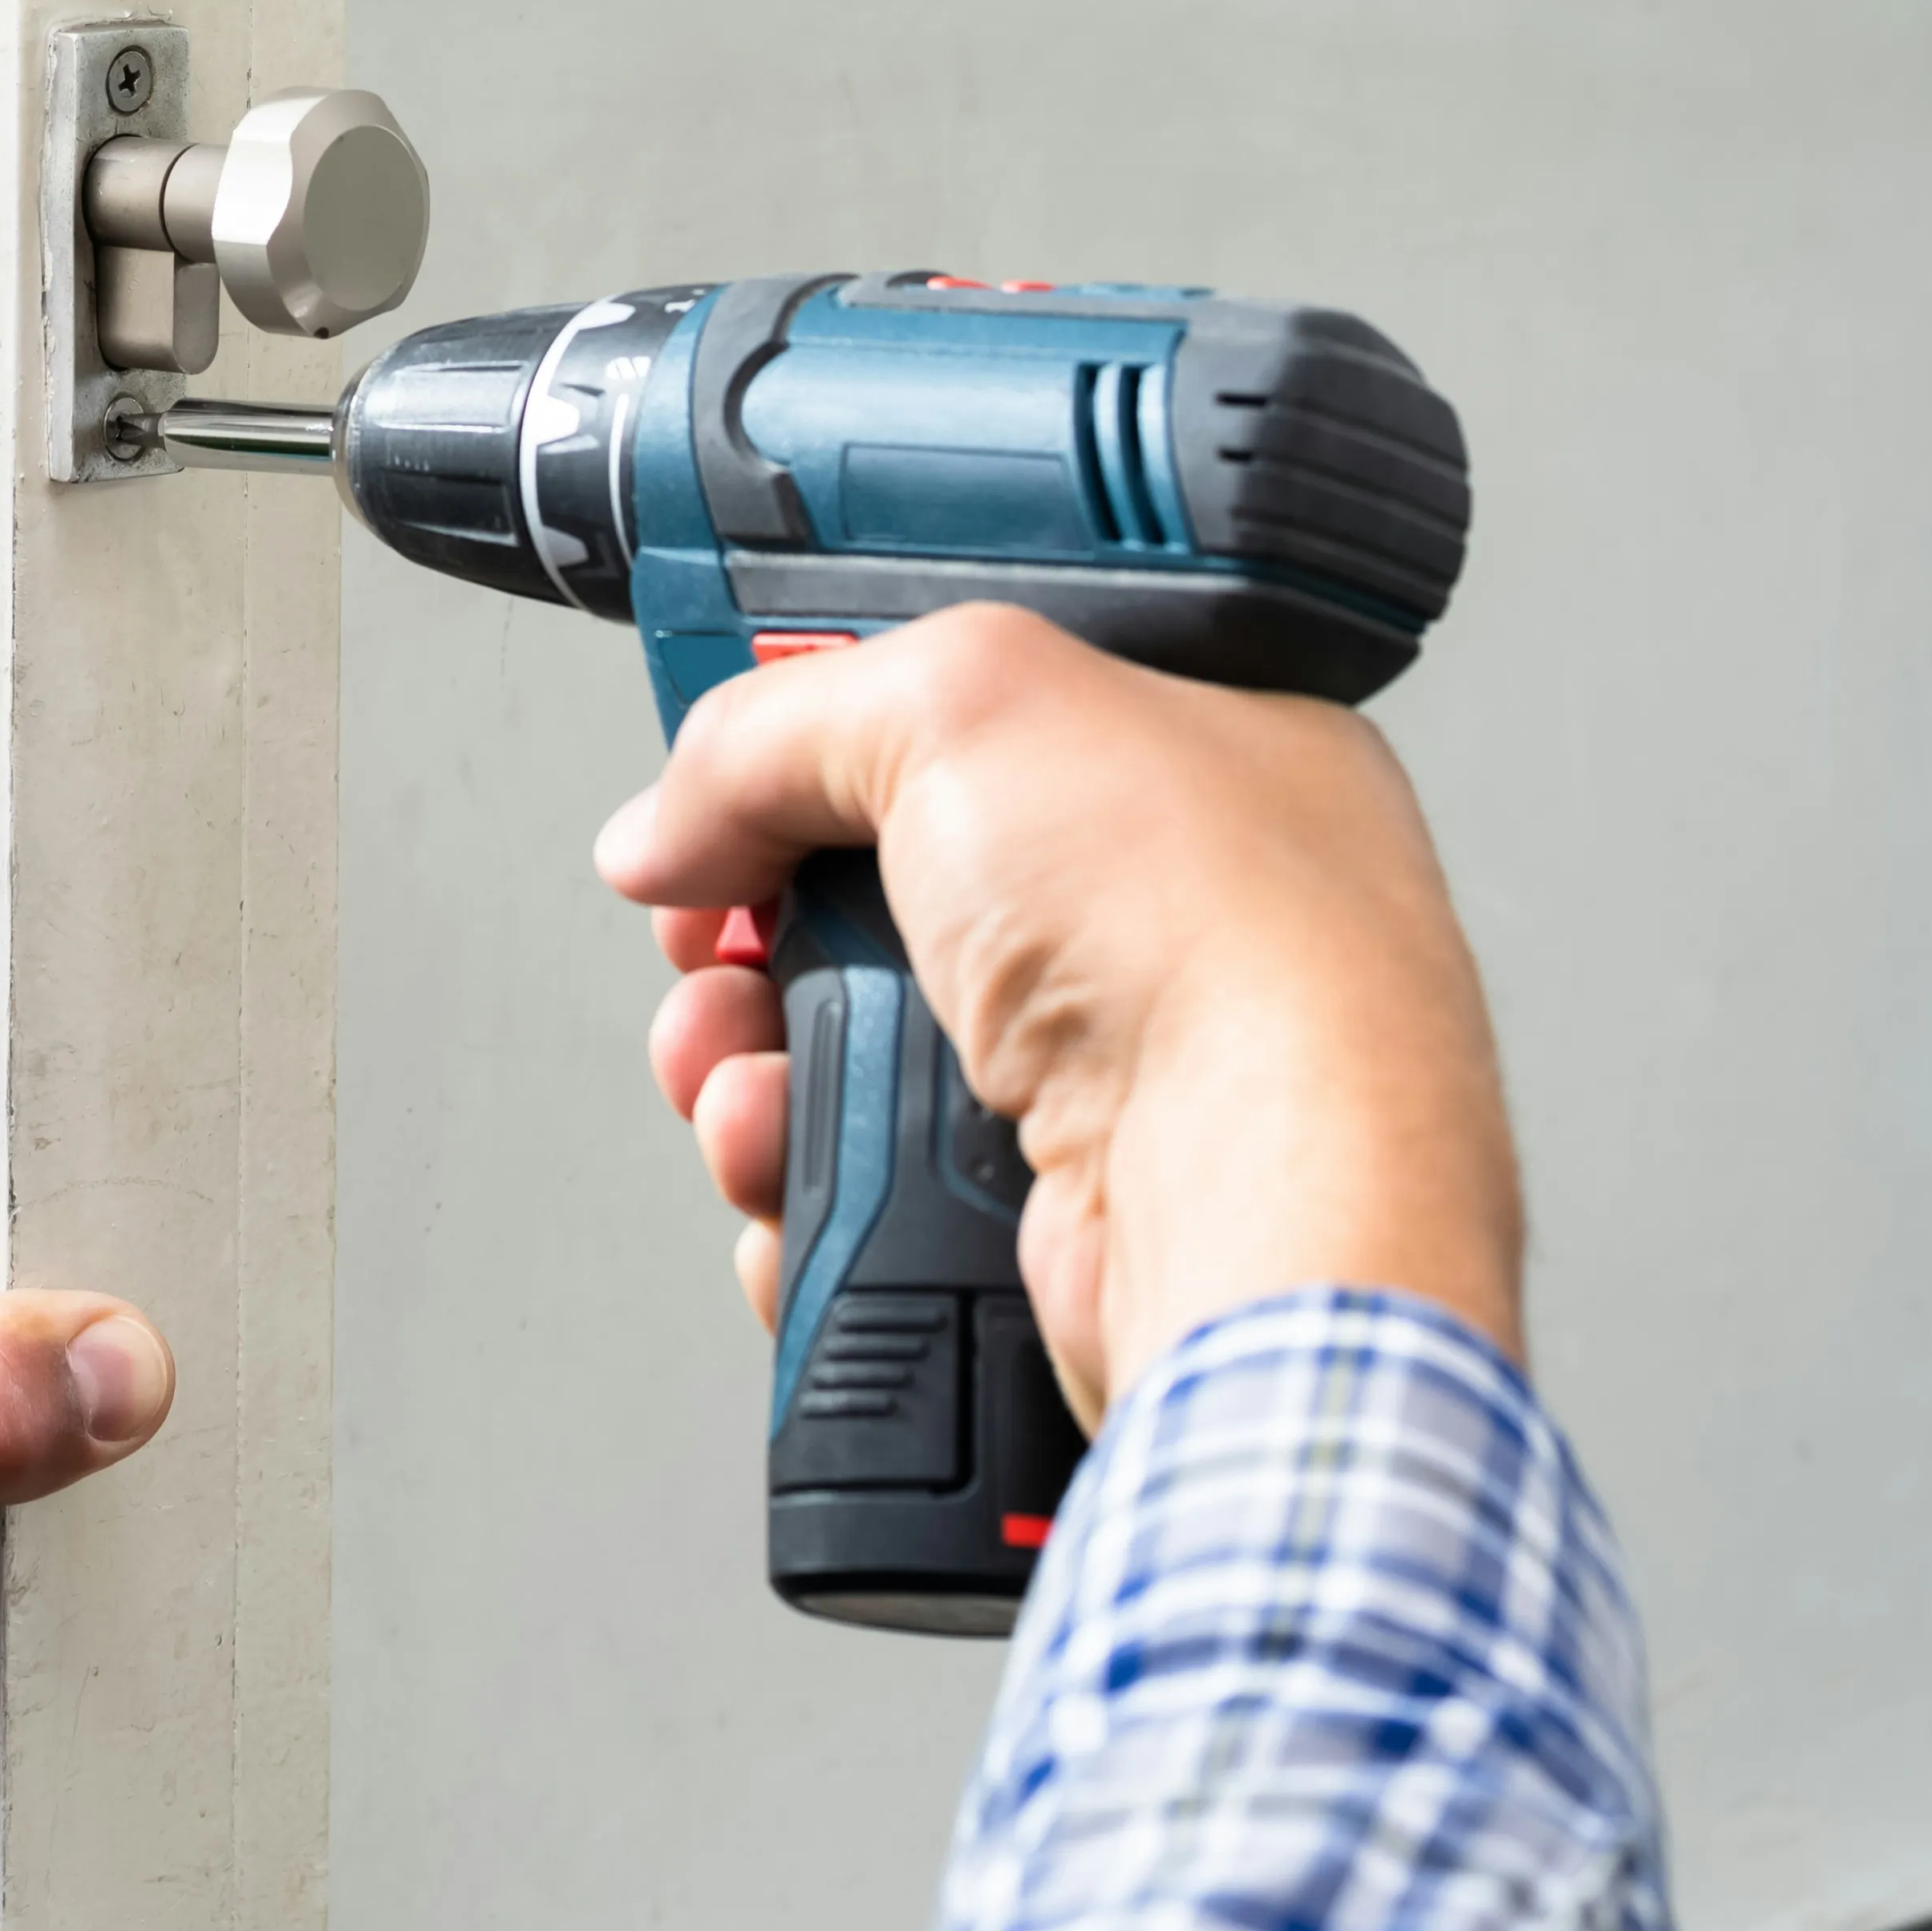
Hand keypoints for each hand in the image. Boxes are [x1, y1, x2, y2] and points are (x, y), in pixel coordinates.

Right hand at [603, 604, 1522, 1419]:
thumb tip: (673, 823)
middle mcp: (1159, 928)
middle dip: (750, 927)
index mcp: (1189, 767)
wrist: (1258, 1203)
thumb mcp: (964, 703)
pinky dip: (802, 1193)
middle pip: (876, 903)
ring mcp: (1111, 1089)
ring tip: (744, 1074)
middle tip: (714, 934)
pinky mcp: (1051, 1227)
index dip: (827, 748)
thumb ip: (776, 727)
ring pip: (850, 1064)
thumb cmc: (1215, 940)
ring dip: (750, 1070)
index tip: (732, 783)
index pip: (966, 726)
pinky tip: (796, 1166)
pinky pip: (867, 1203)